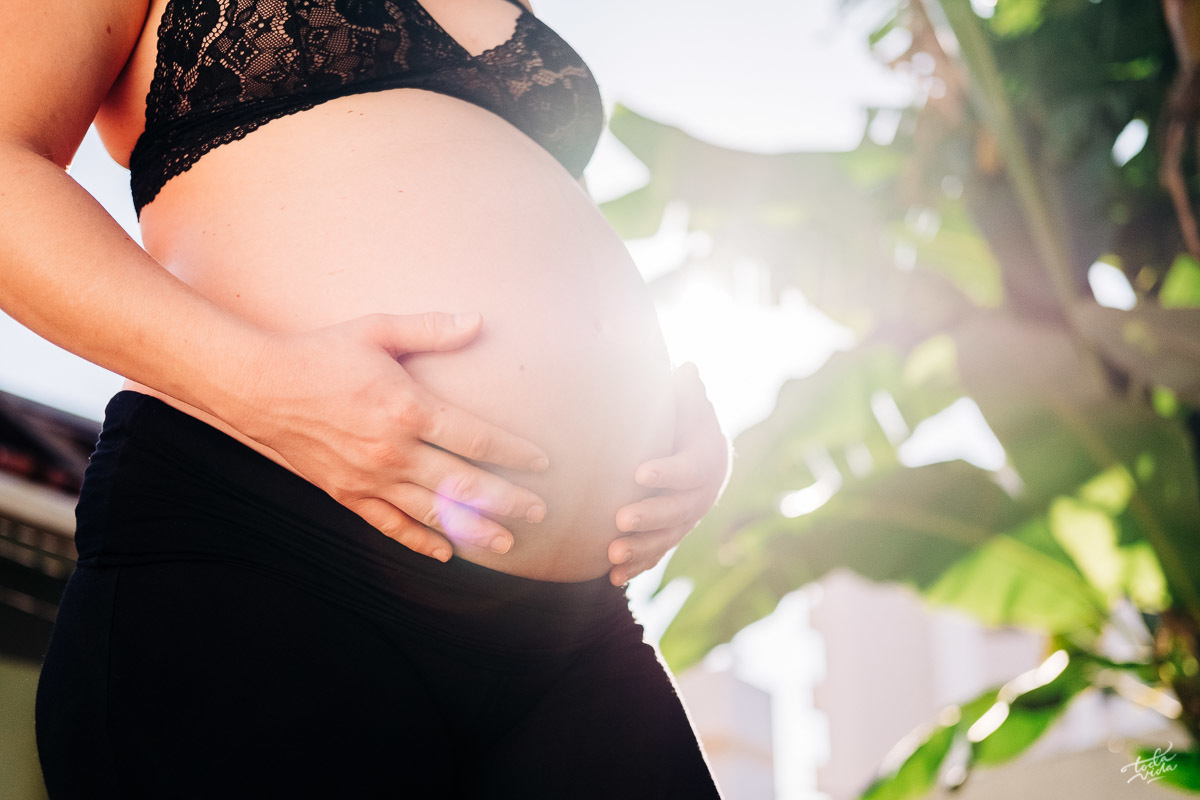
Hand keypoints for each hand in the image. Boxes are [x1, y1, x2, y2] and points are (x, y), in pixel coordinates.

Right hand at [228, 311, 550, 560]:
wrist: (256, 387)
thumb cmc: (320, 353)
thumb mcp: (377, 330)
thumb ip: (431, 329)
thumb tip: (478, 321)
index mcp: (407, 408)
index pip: (476, 438)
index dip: (514, 453)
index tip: (543, 462)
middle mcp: (392, 450)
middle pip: (463, 483)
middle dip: (506, 500)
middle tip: (539, 511)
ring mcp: (369, 477)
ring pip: (432, 512)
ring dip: (473, 529)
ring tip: (505, 543)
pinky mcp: (346, 493)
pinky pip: (389, 524)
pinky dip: (418, 541)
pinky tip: (444, 551)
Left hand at [608, 361, 730, 585]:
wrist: (703, 459)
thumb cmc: (689, 424)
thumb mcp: (691, 406)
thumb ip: (687, 393)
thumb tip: (687, 368)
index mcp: (707, 462)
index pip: (688, 470)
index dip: (667, 472)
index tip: (639, 472)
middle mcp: (701, 497)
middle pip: (676, 511)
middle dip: (649, 517)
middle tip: (619, 518)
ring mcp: (687, 521)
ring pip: (666, 539)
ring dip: (640, 549)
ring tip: (611, 554)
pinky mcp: (672, 536)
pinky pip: (656, 555)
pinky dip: (637, 567)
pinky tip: (612, 578)